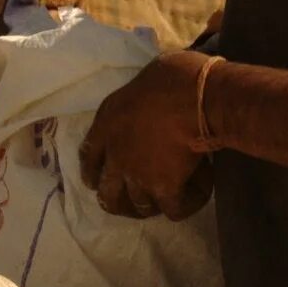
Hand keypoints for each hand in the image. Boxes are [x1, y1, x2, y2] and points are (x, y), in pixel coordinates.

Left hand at [77, 51, 215, 220]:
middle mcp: (116, 154)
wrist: (199, 96)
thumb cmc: (174, 76)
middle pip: (107, 193)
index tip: (95, 180)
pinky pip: (172, 210)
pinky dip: (182, 206)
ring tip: (162, 203)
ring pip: (137, 206)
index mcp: (107, 122)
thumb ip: (140, 100)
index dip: (92, 172)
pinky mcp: (165, 188)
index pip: (88, 156)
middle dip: (117, 200)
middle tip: (132, 200)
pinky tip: (190, 200)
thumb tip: (153, 101)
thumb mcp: (143, 80)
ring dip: (149, 206)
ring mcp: (138, 175)